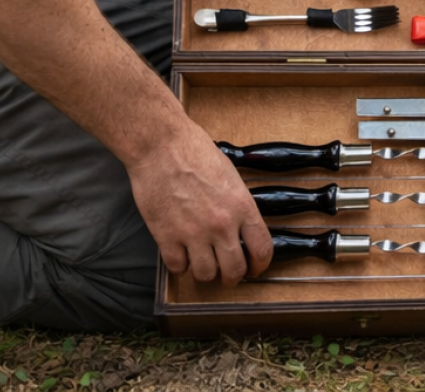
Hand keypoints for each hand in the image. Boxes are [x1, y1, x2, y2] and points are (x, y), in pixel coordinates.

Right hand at [126, 119, 272, 285]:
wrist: (162, 147)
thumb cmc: (195, 153)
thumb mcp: (230, 176)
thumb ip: (238, 205)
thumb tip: (242, 227)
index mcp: (242, 206)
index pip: (262, 248)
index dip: (261, 264)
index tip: (256, 268)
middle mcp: (221, 225)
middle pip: (234, 270)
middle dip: (232, 276)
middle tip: (228, 273)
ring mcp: (193, 234)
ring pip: (206, 275)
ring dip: (205, 272)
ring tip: (203, 262)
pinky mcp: (166, 238)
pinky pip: (178, 268)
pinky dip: (180, 265)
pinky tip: (181, 254)